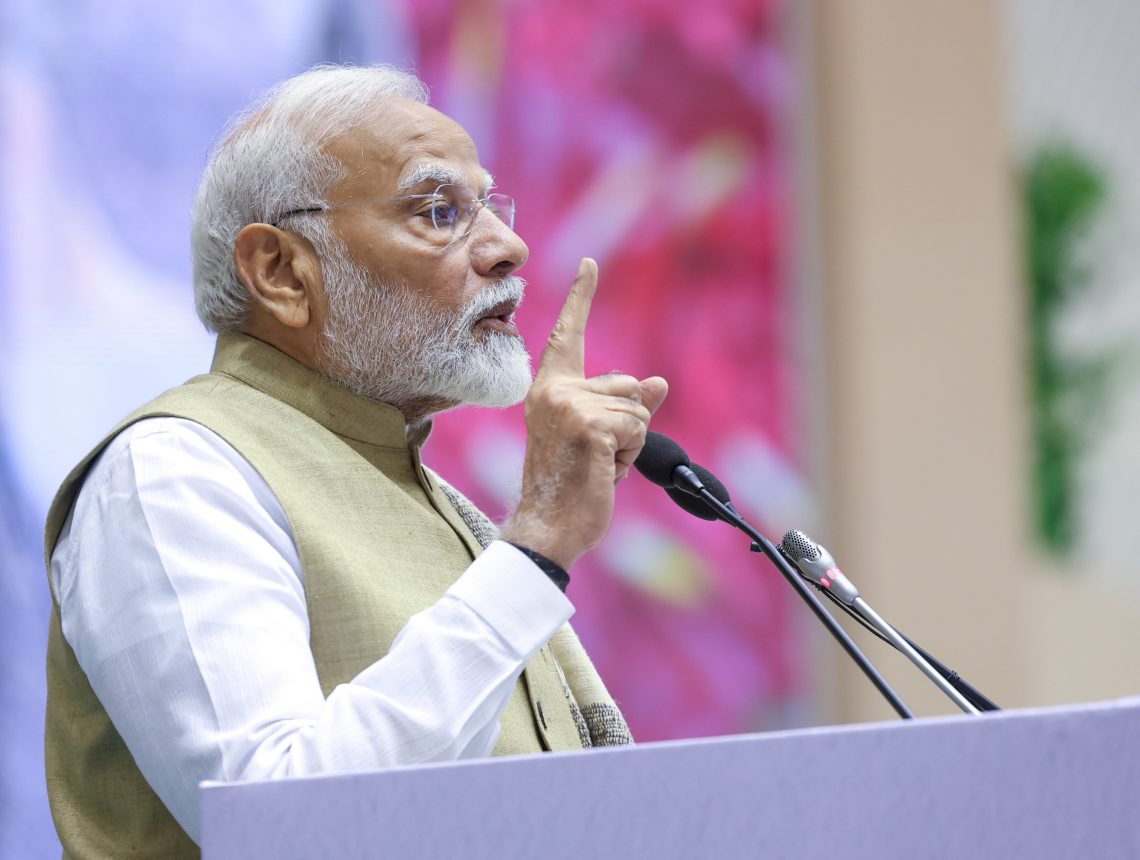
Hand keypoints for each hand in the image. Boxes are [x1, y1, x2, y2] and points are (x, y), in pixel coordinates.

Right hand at [500, 258, 667, 568]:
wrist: (549, 526)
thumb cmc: (571, 487)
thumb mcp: (600, 440)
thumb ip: (627, 408)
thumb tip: (658, 382)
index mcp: (550, 390)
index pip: (568, 336)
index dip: (581, 298)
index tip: (590, 264)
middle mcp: (555, 390)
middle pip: (628, 385)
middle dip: (628, 425)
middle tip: (596, 458)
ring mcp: (569, 406)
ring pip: (638, 409)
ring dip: (630, 444)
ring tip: (598, 466)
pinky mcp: (589, 425)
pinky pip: (638, 428)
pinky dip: (630, 455)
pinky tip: (603, 471)